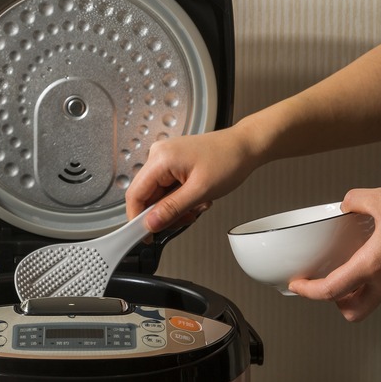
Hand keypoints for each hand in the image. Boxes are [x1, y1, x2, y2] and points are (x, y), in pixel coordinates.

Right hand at [125, 125, 259, 231]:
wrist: (245, 146)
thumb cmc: (228, 160)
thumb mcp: (200, 191)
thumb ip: (172, 209)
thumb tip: (151, 223)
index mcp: (161, 158)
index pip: (135, 194)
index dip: (137, 218)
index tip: (144, 235)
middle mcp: (158, 155)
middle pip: (146, 195)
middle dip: (164, 213)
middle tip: (184, 219)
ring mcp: (165, 158)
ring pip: (158, 194)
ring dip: (175, 207)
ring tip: (196, 205)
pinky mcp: (172, 162)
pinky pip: (166, 188)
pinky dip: (179, 198)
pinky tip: (196, 197)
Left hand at [289, 187, 380, 320]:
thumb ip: (356, 200)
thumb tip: (347, 203)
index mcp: (373, 265)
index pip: (331, 290)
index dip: (308, 291)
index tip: (297, 285)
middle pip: (352, 310)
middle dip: (334, 302)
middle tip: (324, 285)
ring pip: (373, 299)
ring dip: (357, 290)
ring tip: (349, 269)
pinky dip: (377, 279)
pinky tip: (378, 258)